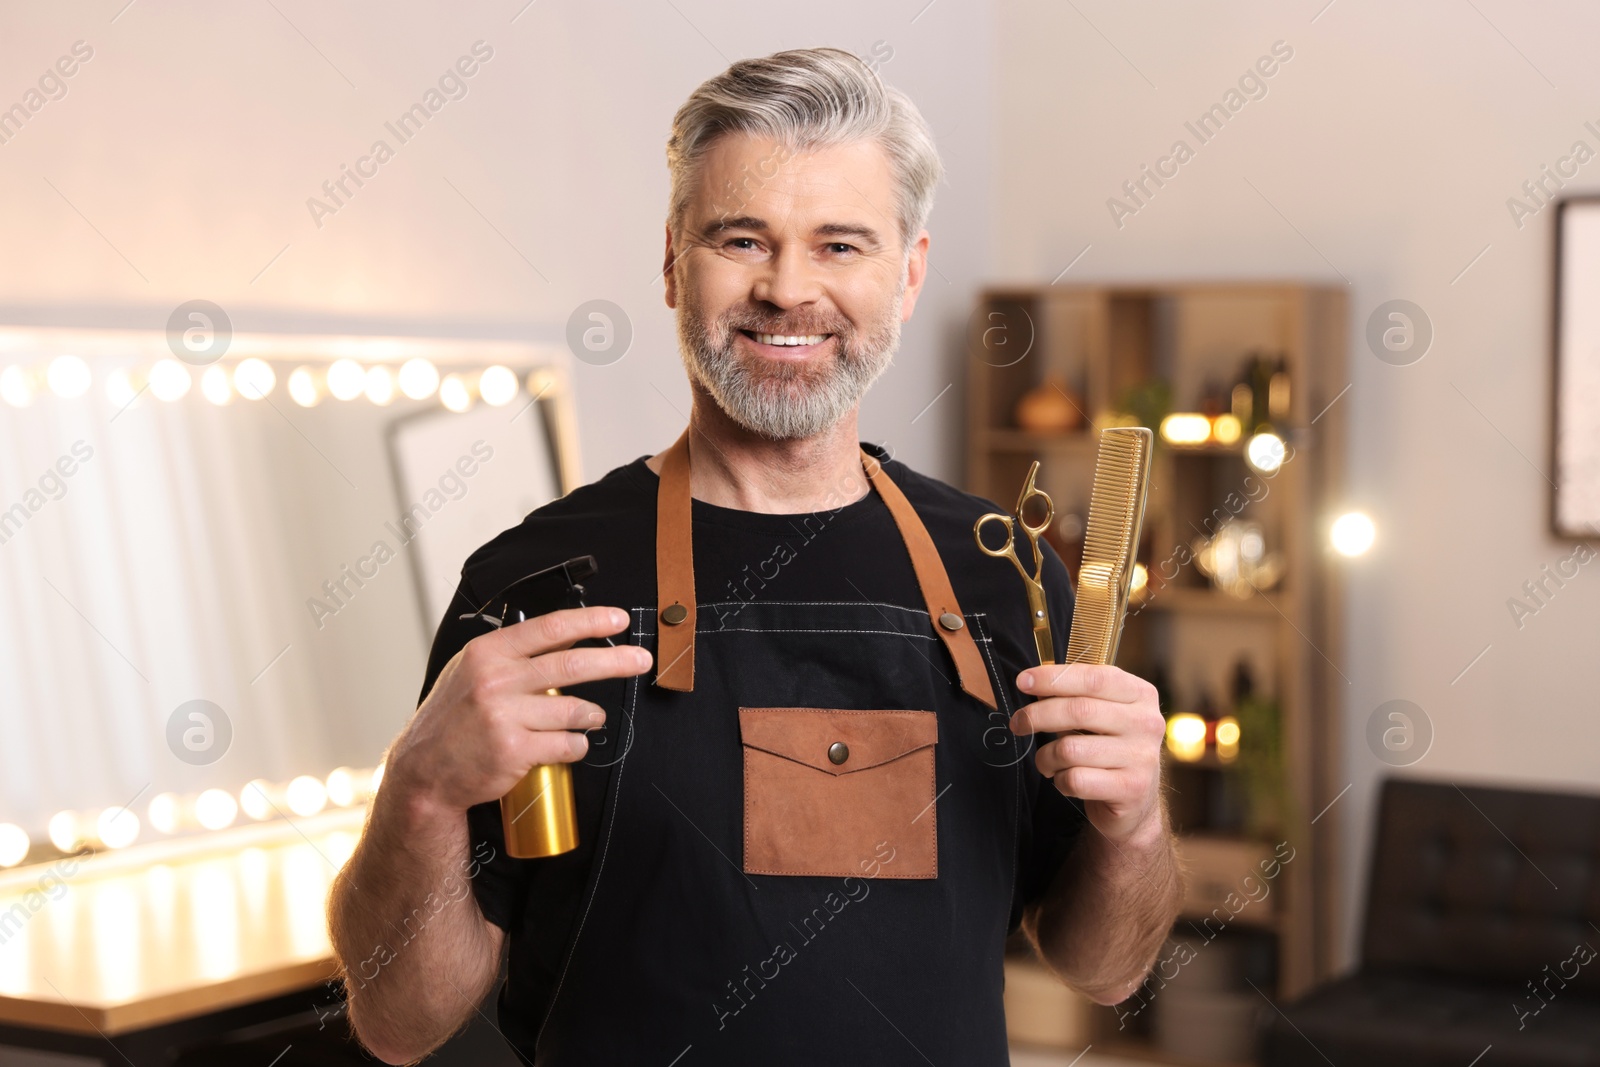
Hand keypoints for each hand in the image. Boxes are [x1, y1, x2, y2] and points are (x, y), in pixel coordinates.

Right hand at [385, 606, 651, 815]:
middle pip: (572, 665)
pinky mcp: (514, 751)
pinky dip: (577, 744)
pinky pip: (567, 744)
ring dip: (592, 715)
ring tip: (591, 717)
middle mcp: (495, 681)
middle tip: (640, 660)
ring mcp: (504, 717)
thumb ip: (514, 653)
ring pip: (575, 710)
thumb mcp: (472, 671)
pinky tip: (570, 744)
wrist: (425, 770)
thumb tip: (566, 635)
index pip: (550, 628)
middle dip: (615, 661)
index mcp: (488, 653)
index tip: (619, 619)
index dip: (591, 621)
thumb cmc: (453, 718)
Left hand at [1010, 663, 1165, 844]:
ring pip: (1070, 749)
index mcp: (1140, 694)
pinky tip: (1066, 781)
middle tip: (1017, 724)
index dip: (1053, 678)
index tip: (1022, 682)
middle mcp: (1147, 722)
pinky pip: (1076, 779)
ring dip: (1046, 756)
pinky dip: (1060, 781)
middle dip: (1037, 716)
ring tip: (1048, 762)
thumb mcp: (1099, 716)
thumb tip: (1032, 684)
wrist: (1135, 802)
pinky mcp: (1131, 789)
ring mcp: (1142, 757)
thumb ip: (1072, 698)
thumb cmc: (1107, 749)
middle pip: (1079, 710)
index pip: (1093, 678)